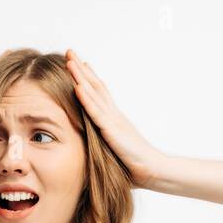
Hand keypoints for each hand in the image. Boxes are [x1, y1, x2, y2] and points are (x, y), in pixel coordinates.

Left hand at [65, 49, 165, 188]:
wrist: (153, 171)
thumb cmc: (136, 165)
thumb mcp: (116, 150)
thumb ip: (106, 144)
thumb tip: (94, 148)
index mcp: (114, 119)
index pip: (99, 93)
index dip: (88, 77)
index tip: (78, 63)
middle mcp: (114, 115)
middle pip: (95, 86)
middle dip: (81, 69)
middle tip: (69, 52)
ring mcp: (113, 121)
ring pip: (94, 94)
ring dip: (81, 77)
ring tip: (69, 60)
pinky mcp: (113, 131)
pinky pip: (97, 113)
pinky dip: (86, 100)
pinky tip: (78, 87)